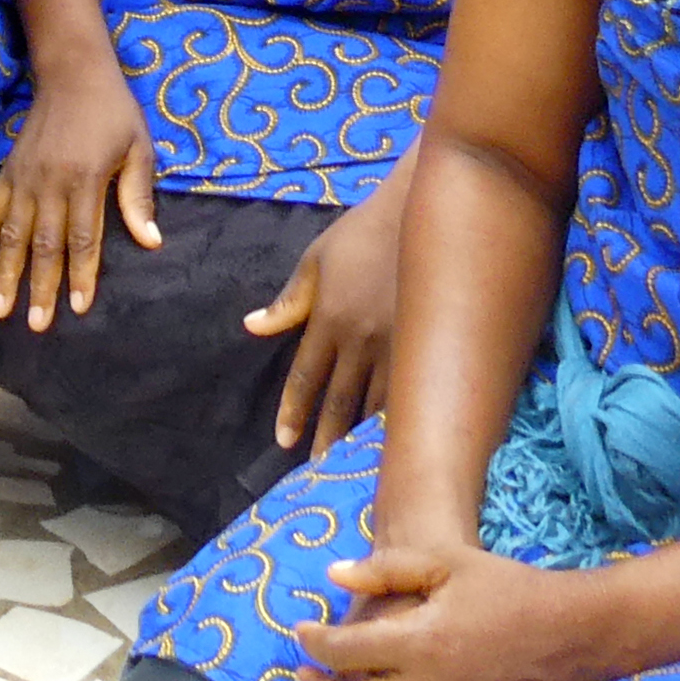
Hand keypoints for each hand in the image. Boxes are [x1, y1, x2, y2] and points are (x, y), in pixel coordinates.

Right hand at [0, 73, 158, 326]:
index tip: (76, 308)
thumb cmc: (114, 113)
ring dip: (4, 273)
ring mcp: (24, 177)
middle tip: (34, 325)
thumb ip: (138, 196)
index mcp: (84, 179)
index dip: (80, 275)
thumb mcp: (139, 149)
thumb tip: (150, 242)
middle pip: (43, 244)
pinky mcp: (8, 170)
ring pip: (11, 234)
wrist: (73, 74)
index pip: (82, 238)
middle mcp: (49, 183)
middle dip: (39, 288)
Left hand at [247, 190, 403, 454]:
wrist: (420, 213)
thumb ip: (288, 301)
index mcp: (329, 318)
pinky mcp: (428, 343)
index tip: (284, 441)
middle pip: (339, 399)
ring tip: (351, 463)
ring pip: (376, 402)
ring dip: (361, 433)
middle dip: (325, 435)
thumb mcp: (316, 261)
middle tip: (315, 468)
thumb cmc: (361, 233)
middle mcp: (361, 339)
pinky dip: (400, 416)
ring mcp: (398, 343)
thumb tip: (252, 327)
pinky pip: (411, 389)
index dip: (294, 411)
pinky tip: (396, 437)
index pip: (306, 377)